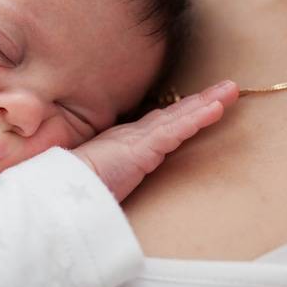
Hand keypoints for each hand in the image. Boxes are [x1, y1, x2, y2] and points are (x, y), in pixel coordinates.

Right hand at [73, 80, 238, 201]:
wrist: (55, 197)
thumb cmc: (69, 194)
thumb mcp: (92, 184)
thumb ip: (102, 181)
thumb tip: (106, 188)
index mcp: (118, 145)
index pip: (156, 126)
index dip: (178, 113)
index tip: (197, 103)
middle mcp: (128, 137)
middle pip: (171, 115)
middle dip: (199, 101)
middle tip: (224, 89)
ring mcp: (135, 140)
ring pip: (178, 118)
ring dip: (207, 102)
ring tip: (231, 91)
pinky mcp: (141, 148)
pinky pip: (176, 130)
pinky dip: (198, 117)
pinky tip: (217, 107)